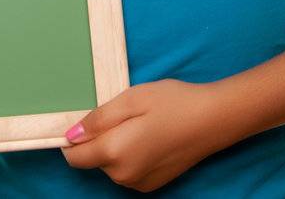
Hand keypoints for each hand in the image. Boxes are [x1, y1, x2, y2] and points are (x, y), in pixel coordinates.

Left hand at [61, 79, 233, 191]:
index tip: (91, 120)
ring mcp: (138, 183)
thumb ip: (98, 119)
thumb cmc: (173, 103)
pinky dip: (131, 156)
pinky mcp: (152, 185)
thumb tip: (71, 135)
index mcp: (114, 153)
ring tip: (142, 124)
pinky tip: (151, 138)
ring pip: (111, 165)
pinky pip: (128, 171)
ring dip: (116, 148)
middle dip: (100, 139)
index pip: (74, 156)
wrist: (214, 120)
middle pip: (94, 159)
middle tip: (126, 115)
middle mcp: (123, 175)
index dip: (74, 138)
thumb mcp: (131, 99)